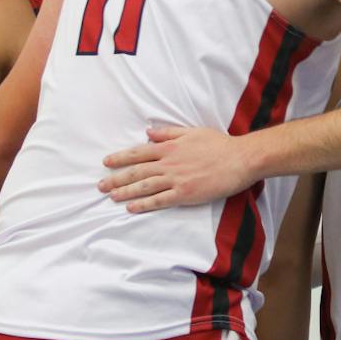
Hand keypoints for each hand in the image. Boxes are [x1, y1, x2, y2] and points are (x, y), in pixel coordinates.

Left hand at [100, 125, 253, 211]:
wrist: (240, 159)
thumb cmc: (219, 144)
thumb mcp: (192, 132)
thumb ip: (169, 133)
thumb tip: (149, 132)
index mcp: (170, 147)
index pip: (139, 152)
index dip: (121, 158)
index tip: (106, 162)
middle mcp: (169, 163)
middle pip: (137, 171)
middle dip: (116, 178)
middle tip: (100, 185)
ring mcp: (176, 179)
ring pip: (144, 186)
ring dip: (125, 192)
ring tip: (110, 196)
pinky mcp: (185, 194)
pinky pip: (160, 200)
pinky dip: (144, 204)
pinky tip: (131, 207)